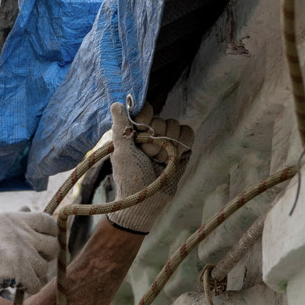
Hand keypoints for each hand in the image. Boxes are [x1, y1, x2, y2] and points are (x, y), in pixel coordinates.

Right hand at [0, 209, 58, 293]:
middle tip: (33, 260)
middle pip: (53, 247)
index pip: (49, 222)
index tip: (44, 241)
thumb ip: (16, 216)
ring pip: (44, 268)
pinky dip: (30, 287)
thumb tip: (27, 208)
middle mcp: (25, 235)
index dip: (51, 233)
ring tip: (19, 274)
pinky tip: (19, 285)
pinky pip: (37, 284)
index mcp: (19, 220)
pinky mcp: (22, 273)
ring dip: (34, 273)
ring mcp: (25, 254)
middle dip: (46, 255)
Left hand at [106, 102, 193, 233]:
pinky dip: (181, 145)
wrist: (147, 201)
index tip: (140, 134)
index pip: (145, 110)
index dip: (145, 121)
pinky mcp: (182, 148)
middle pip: (161, 119)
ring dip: (167, 146)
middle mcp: (151, 132)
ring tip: (159, 162)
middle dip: (155, 141)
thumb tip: (116, 103)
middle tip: (148, 157)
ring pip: (175, 125)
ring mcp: (167, 139)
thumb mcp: (122, 152)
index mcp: (134, 130)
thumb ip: (121, 127)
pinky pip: (188, 133)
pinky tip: (173, 159)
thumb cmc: (130, 177)